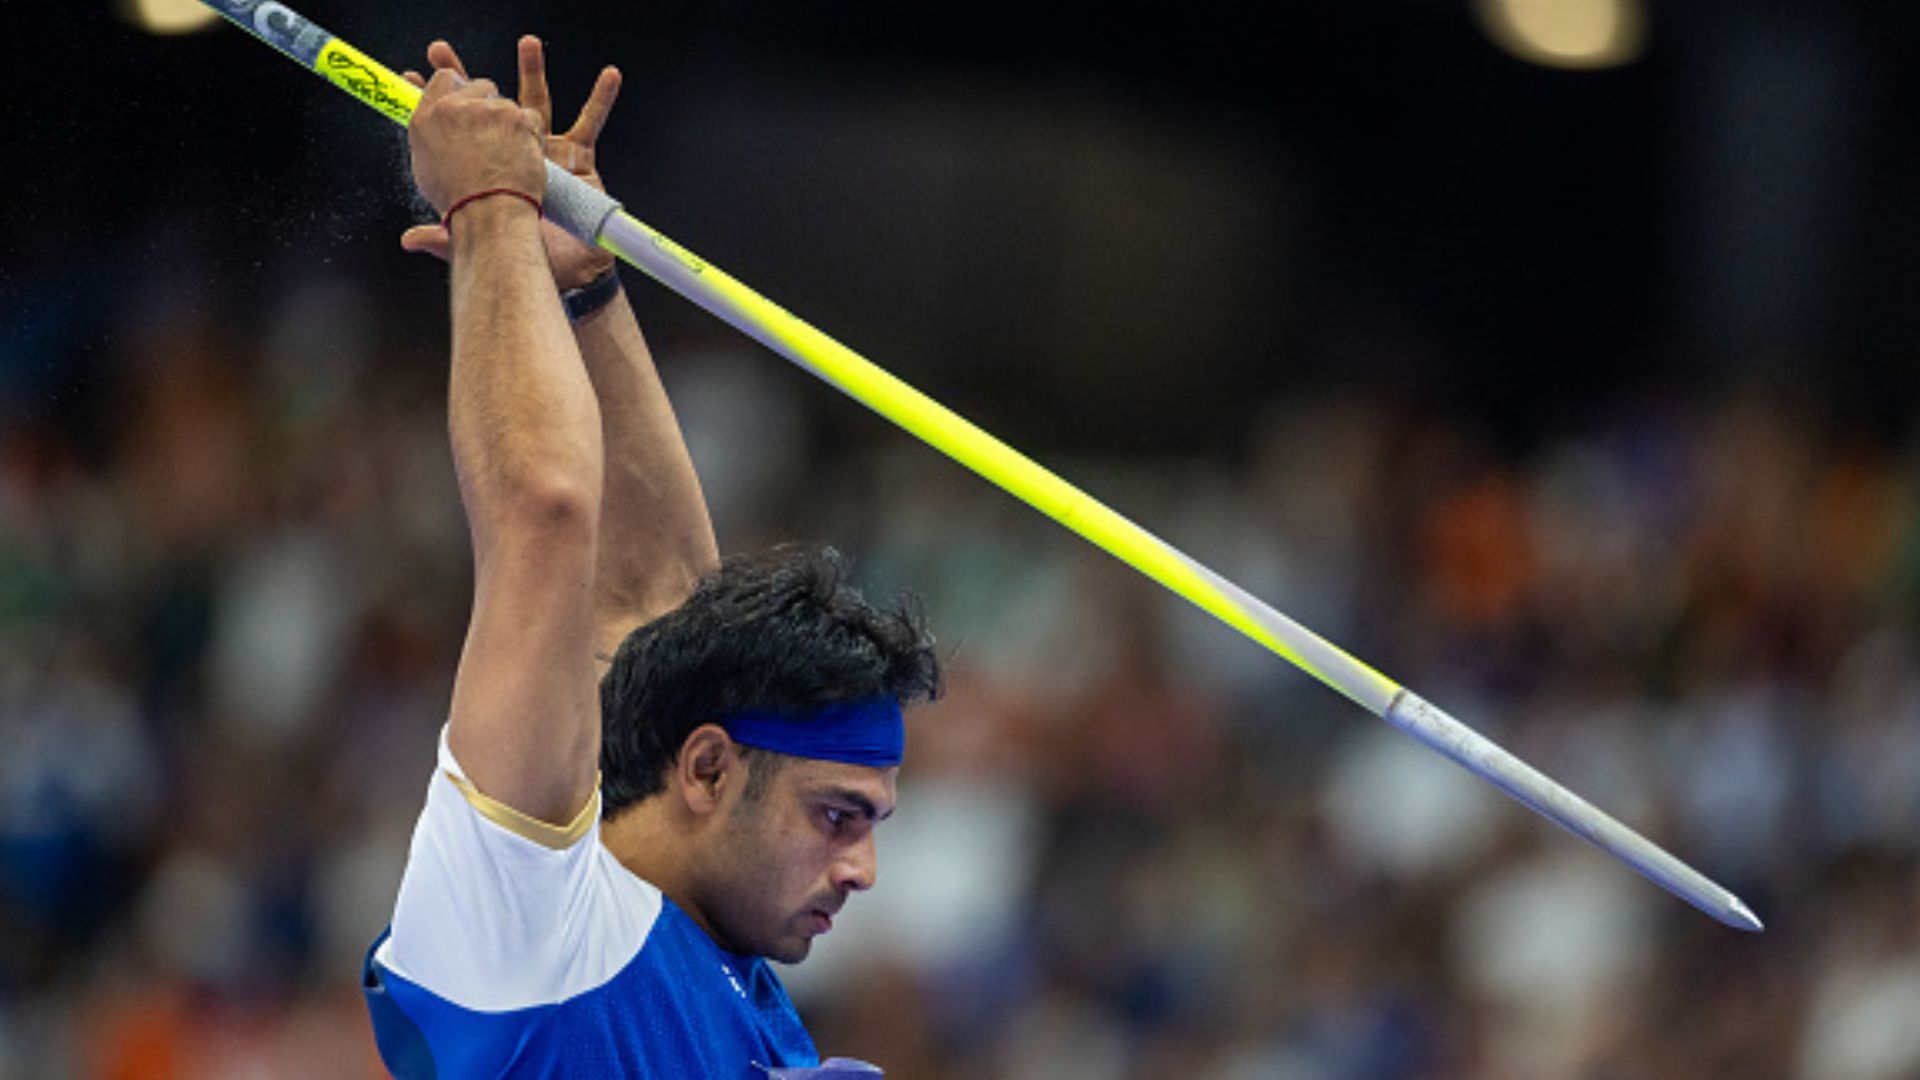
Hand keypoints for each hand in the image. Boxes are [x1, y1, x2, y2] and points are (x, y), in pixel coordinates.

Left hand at [402, 38, 622, 290]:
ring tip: (528, 44)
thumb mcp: (475, 244)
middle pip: (485, 104)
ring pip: (536, 102)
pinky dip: (603, 98)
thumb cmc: (522, 255)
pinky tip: (610, 75)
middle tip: (439, 50)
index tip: (408, 79)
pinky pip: (593, 122)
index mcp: (482, 166)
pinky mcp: (579, 157)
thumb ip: (441, 238)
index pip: (452, 128)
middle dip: (464, 75)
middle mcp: (509, 152)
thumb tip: (409, 240)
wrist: (563, 270)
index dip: (431, 103)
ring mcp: (545, 151)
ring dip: (532, 70)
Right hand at [406, 66, 546, 218]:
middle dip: (490, 105)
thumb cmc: (459, 205)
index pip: (444, 81)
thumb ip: (432, 141)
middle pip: (479, 87)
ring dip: (511, 125)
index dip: (460, 88)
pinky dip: (532, 137)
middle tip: (496, 136)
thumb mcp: (428, 172)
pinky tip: (525, 159)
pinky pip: (531, 118)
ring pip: (507, 105)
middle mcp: (452, 108)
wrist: (487, 216)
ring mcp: (485, 110)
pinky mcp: (515, 117)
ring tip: (508, 159)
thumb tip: (437, 131)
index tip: (469, 99)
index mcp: (425, 119)